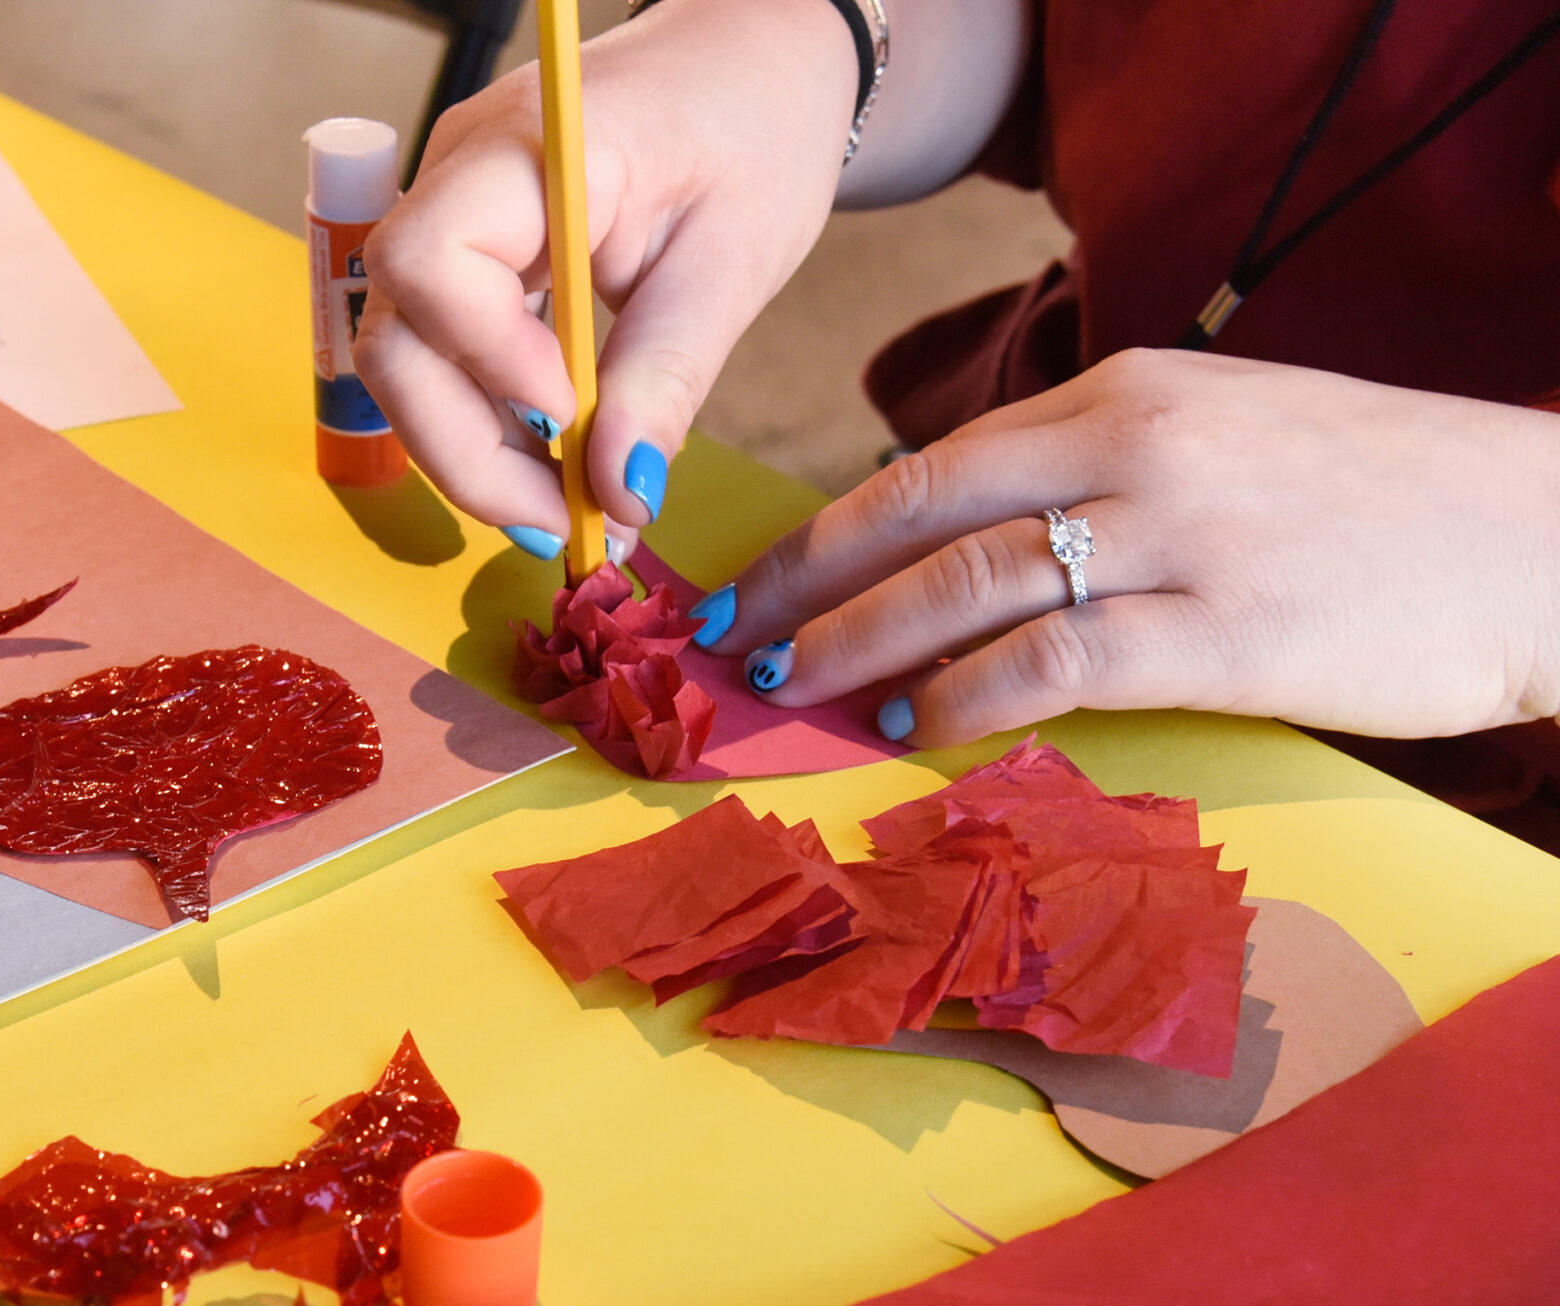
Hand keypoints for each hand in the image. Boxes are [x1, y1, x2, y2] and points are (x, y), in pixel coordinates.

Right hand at [353, 0, 857, 556]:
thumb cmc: (757, 124)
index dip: (481, 357)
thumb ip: (668, 377)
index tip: (568, 416)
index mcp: (534, 147)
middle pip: (395, 333)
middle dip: (464, 449)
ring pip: (404, 357)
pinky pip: (439, 350)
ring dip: (471, 449)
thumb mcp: (736, 258)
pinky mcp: (464, 248)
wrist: (753, 55)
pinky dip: (486, 420)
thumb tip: (619, 494)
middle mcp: (461, 171)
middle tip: (562, 523)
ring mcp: (450, 207)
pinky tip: (550, 463)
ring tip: (564, 507)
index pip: (430, 257)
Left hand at [707, 349, 1559, 745]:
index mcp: (1125, 395)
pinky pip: (1059, 661)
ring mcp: (1181, 535)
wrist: (1546, 531)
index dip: (829, 530)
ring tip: (796, 690)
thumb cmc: (1377, 499)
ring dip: (863, 642)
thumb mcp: (1223, 437)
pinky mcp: (1230, 630)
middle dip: (807, 583)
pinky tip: (918, 725)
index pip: (935, 462)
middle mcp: (1136, 449)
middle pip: (920, 512)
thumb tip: (971, 545)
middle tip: (731, 643)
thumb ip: (1098, 475)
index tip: (757, 581)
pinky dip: (970, 694)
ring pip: (967, 584)